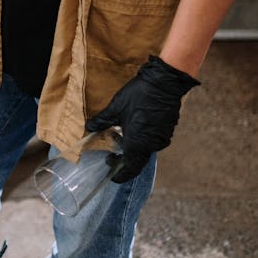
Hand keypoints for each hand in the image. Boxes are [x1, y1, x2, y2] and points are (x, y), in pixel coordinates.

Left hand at [86, 55, 199, 183]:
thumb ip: (101, 121)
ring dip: (133, 149)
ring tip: (120, 138)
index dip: (121, 174)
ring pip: (145, 150)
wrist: (165, 81)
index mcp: (138, 143)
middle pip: (138, 161)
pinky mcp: (168, 129)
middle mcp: (152, 144)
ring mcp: (162, 137)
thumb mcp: (115, 108)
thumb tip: (89, 127)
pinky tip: (134, 129)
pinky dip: (142, 140)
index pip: (130, 168)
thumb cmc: (139, 95)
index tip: (112, 175)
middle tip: (111, 157)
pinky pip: (153, 141)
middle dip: (124, 162)